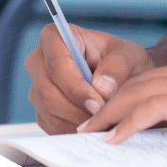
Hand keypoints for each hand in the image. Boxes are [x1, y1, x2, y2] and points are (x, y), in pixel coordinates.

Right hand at [25, 24, 153, 133]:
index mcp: (54, 37)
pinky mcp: (41, 108)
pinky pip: (50, 125)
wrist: (122, 76)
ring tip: (102, 121)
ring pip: (48, 111)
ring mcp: (37, 86)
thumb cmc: (123, 60)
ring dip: (76, 121)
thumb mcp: (129, 55)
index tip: (97, 103)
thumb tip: (101, 87)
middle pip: (47, 92)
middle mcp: (38, 61)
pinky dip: (72, 129)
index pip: (57, 65)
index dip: (75, 87)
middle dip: (77, 109)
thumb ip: (118, 66)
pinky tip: (93, 126)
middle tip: (103, 117)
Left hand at [78, 43, 166, 142]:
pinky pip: (155, 108)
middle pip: (137, 82)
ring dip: (108, 114)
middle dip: (107, 104)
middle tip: (85, 126)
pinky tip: (115, 137)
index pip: (153, 78)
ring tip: (88, 134)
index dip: (127, 96)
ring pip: (138, 93)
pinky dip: (129, 122)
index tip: (108, 114)